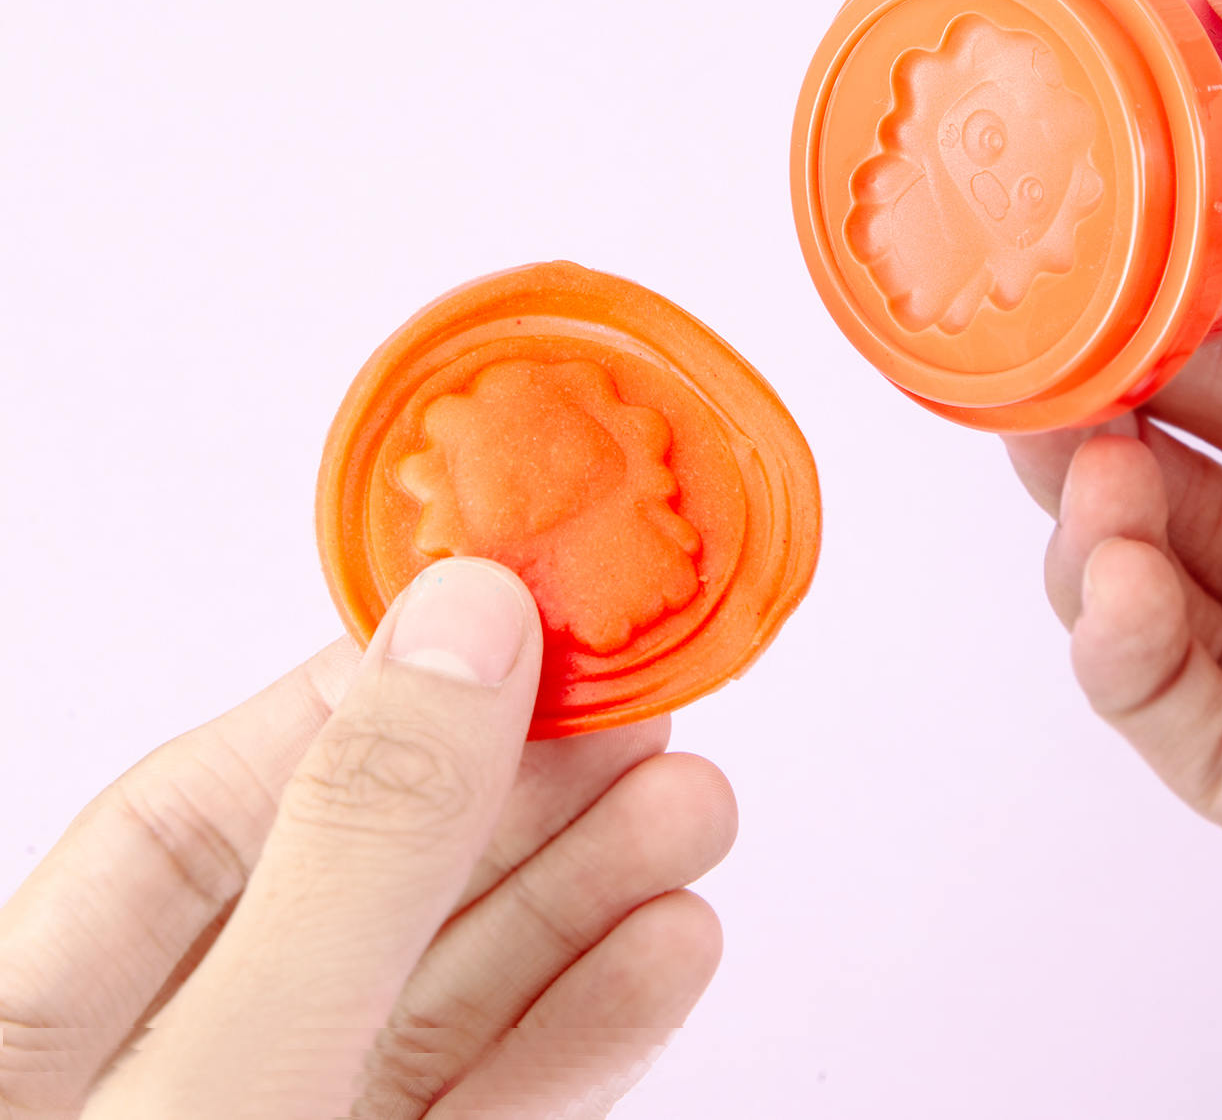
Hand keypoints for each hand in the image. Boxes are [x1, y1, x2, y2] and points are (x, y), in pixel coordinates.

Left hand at [0, 557, 735, 1116]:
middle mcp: (172, 1064)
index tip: (511, 613)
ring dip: (585, 892)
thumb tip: (463, 627)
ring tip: (693, 804)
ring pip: (447, 986)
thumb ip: (353, 858)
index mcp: (43, 1013)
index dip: (373, 691)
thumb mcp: (225, 1071)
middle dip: (520, 788)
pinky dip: (591, 1024)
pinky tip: (668, 942)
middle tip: (647, 704)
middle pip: (360, 881)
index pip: (210, 800)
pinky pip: (496, 1096)